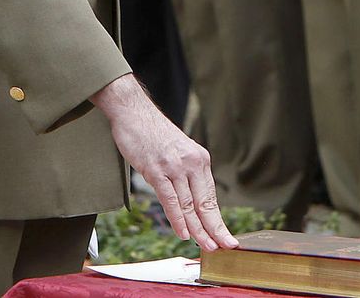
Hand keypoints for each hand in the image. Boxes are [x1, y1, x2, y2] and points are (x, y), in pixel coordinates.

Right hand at [92, 75, 238, 250]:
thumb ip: (185, 173)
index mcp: (200, 159)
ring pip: (189, 205)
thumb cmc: (153, 135)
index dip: (217, 220)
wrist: (134, 112)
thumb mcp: (178, 152)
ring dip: (198, 229)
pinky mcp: (157, 170)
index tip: (225, 237)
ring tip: (205, 246)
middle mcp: (191, 163)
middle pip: (205, 203)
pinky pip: (170, 199)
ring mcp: (174, 167)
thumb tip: (190, 199)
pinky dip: (178, 218)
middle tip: (223, 247)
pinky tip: (183, 233)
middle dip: (214, 229)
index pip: (210, 196)